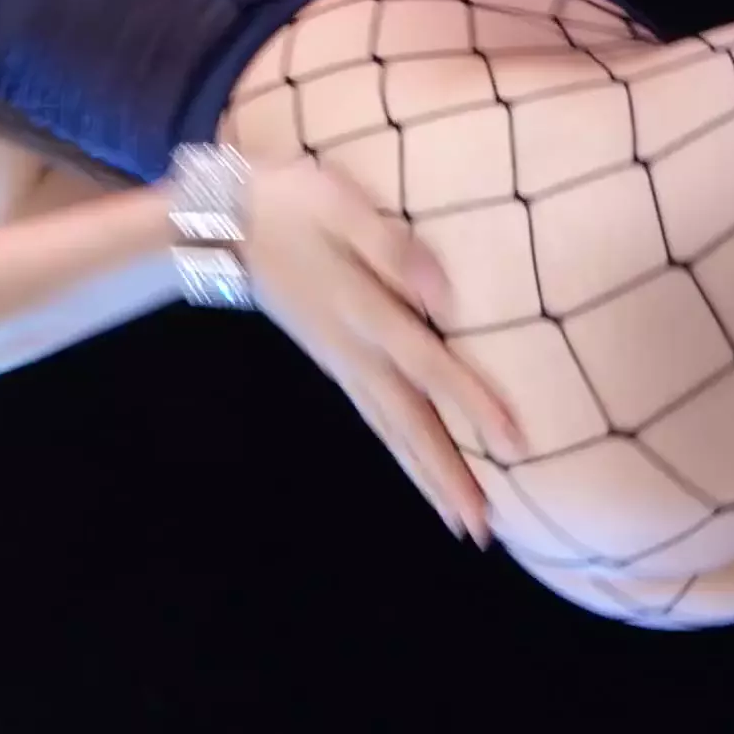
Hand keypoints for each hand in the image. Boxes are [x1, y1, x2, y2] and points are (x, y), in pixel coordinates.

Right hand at [225, 156, 527, 545]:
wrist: (218, 224)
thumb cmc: (288, 203)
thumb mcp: (339, 205)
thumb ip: (392, 248)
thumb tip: (445, 295)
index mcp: (364, 313)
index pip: (430, 366)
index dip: (474, 404)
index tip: (515, 444)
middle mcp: (354, 352)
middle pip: (410, 423)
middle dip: (448, 476)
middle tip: (483, 531)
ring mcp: (340, 363)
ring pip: (391, 430)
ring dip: (427, 476)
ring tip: (462, 521)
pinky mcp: (332, 362)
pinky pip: (376, 419)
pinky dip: (402, 451)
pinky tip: (420, 467)